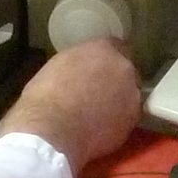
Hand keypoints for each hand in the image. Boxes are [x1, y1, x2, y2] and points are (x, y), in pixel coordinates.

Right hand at [0, 37, 142, 168]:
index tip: (97, 70)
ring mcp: (132, 96)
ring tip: (97, 115)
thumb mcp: (59, 65)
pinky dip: (116, 123)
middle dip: (115, 80)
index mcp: (103, 49)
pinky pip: (126, 118)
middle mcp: (124, 68)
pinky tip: (98, 130)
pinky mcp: (132, 122)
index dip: (106, 60)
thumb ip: (80, 63)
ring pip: (129, 96)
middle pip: (126, 71)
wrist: (51, 130)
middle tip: (96, 93)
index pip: (116, 46)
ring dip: (118, 102)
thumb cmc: (45, 95)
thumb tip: (84, 71)